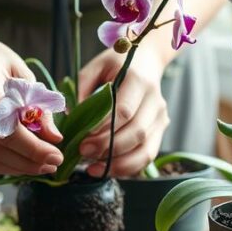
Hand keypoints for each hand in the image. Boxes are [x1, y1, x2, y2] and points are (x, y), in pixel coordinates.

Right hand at [0, 31, 63, 175]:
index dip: (34, 147)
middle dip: (29, 161)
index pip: (8, 126)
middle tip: (54, 163)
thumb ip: (38, 105)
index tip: (57, 154)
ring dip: (18, 167)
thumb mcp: (21, 73)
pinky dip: (4, 164)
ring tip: (42, 165)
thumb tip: (55, 138)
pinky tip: (23, 162)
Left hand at [78, 44, 169, 177]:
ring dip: (118, 163)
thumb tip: (70, 119)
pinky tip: (107, 169)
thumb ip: (82, 89)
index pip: (124, 111)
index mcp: (138, 80)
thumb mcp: (95, 67)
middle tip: (84, 154)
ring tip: (93, 168)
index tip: (82, 141)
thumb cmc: (116, 65)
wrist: (146, 60)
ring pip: (145, 149)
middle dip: (108, 149)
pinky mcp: (161, 130)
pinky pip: (148, 155)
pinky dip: (128, 167)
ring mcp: (161, 117)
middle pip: (136, 132)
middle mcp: (155, 100)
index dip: (103, 131)